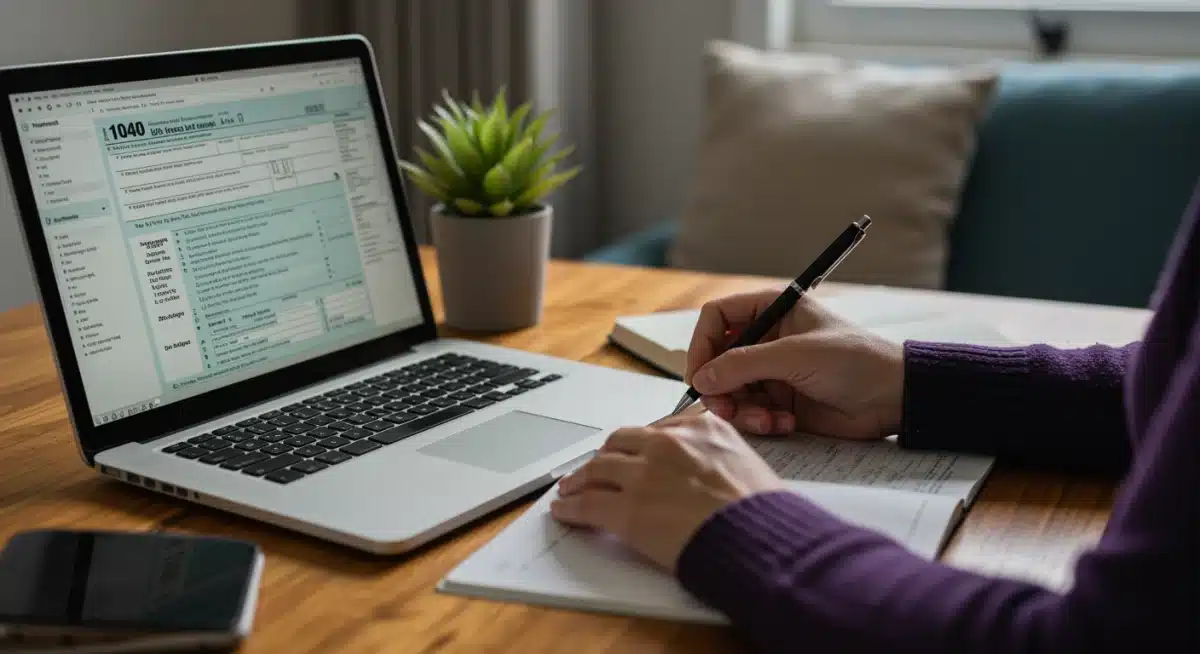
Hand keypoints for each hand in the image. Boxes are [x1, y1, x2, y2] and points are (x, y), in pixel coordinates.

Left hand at [551, 411, 784, 571]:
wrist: (763, 539)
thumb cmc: (764, 513)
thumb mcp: (748, 462)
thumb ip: (717, 456)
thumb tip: (703, 472)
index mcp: (700, 428)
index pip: (656, 430)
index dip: (638, 446)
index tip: (631, 454)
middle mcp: (668, 444)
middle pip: (620, 443)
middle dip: (606, 457)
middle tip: (597, 469)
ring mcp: (644, 476)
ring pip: (597, 471)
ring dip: (580, 480)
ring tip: (570, 488)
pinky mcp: (628, 511)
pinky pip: (587, 506)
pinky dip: (571, 509)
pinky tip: (564, 511)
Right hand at [684, 289, 904, 439]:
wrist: (894, 398)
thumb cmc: (854, 361)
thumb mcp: (796, 355)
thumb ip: (744, 364)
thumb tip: (701, 378)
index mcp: (772, 309)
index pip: (717, 318)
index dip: (701, 344)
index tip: (699, 374)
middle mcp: (767, 338)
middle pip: (717, 359)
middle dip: (719, 387)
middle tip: (725, 409)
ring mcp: (772, 371)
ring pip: (730, 391)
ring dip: (741, 410)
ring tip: (765, 421)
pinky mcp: (780, 401)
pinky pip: (750, 412)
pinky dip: (761, 422)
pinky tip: (785, 424)